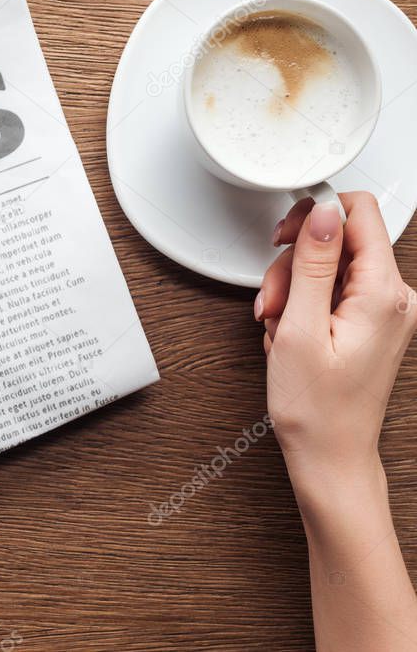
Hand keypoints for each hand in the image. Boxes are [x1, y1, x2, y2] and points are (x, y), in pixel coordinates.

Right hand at [257, 192, 416, 501]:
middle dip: (295, 264)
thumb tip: (324, 212)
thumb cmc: (316, 408)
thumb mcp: (301, 328)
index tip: (285, 237)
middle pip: (338, 241)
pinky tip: (290, 334)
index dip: (315, 216)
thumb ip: (314, 264)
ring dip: (293, 290)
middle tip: (274, 300)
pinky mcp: (369, 323)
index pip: (358, 213)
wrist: (328, 454)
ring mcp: (383, 311)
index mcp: (383, 293)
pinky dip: (303, 307)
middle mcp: (393, 297)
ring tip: (279, 326)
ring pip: (329, 268)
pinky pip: (331, 293)